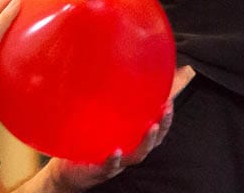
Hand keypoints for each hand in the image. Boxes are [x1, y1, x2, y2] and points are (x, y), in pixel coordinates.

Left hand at [44, 66, 194, 189]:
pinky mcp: (102, 169)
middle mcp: (131, 149)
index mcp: (135, 137)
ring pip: (138, 154)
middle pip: (153, 140)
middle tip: (166, 110)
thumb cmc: (97, 139)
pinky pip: (110, 165)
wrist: (72, 167)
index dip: (167, 116)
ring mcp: (119, 161)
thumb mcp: (113, 116)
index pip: (158, 127)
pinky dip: (114, 159)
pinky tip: (116, 151)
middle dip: (162, 125)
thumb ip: (127, 99)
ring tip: (152, 128)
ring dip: (147, 142)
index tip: (170, 100)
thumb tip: (149, 74)